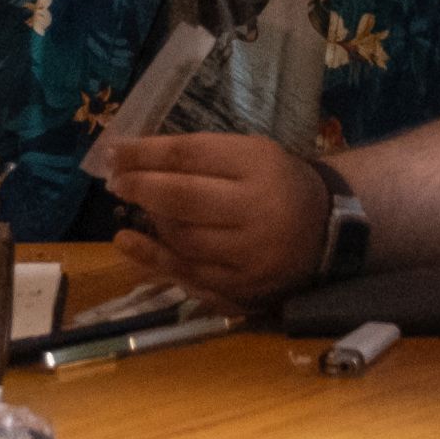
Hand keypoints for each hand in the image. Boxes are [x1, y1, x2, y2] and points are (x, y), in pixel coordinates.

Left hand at [100, 132, 331, 306]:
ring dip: (150, 220)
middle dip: (140, 186)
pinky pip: (187, 273)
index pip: (190, 155)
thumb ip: (199, 155)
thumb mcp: (250, 153)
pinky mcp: (242, 288)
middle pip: (183, 198)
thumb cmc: (277, 182)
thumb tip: (134, 157)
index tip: (114, 150)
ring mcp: (248, 255)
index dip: (145, 153)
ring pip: (181, 238)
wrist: (325, 232)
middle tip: (116, 180)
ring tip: (135, 204)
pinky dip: (152, 256)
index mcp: (259, 166)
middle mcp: (256, 211)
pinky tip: (126, 242)